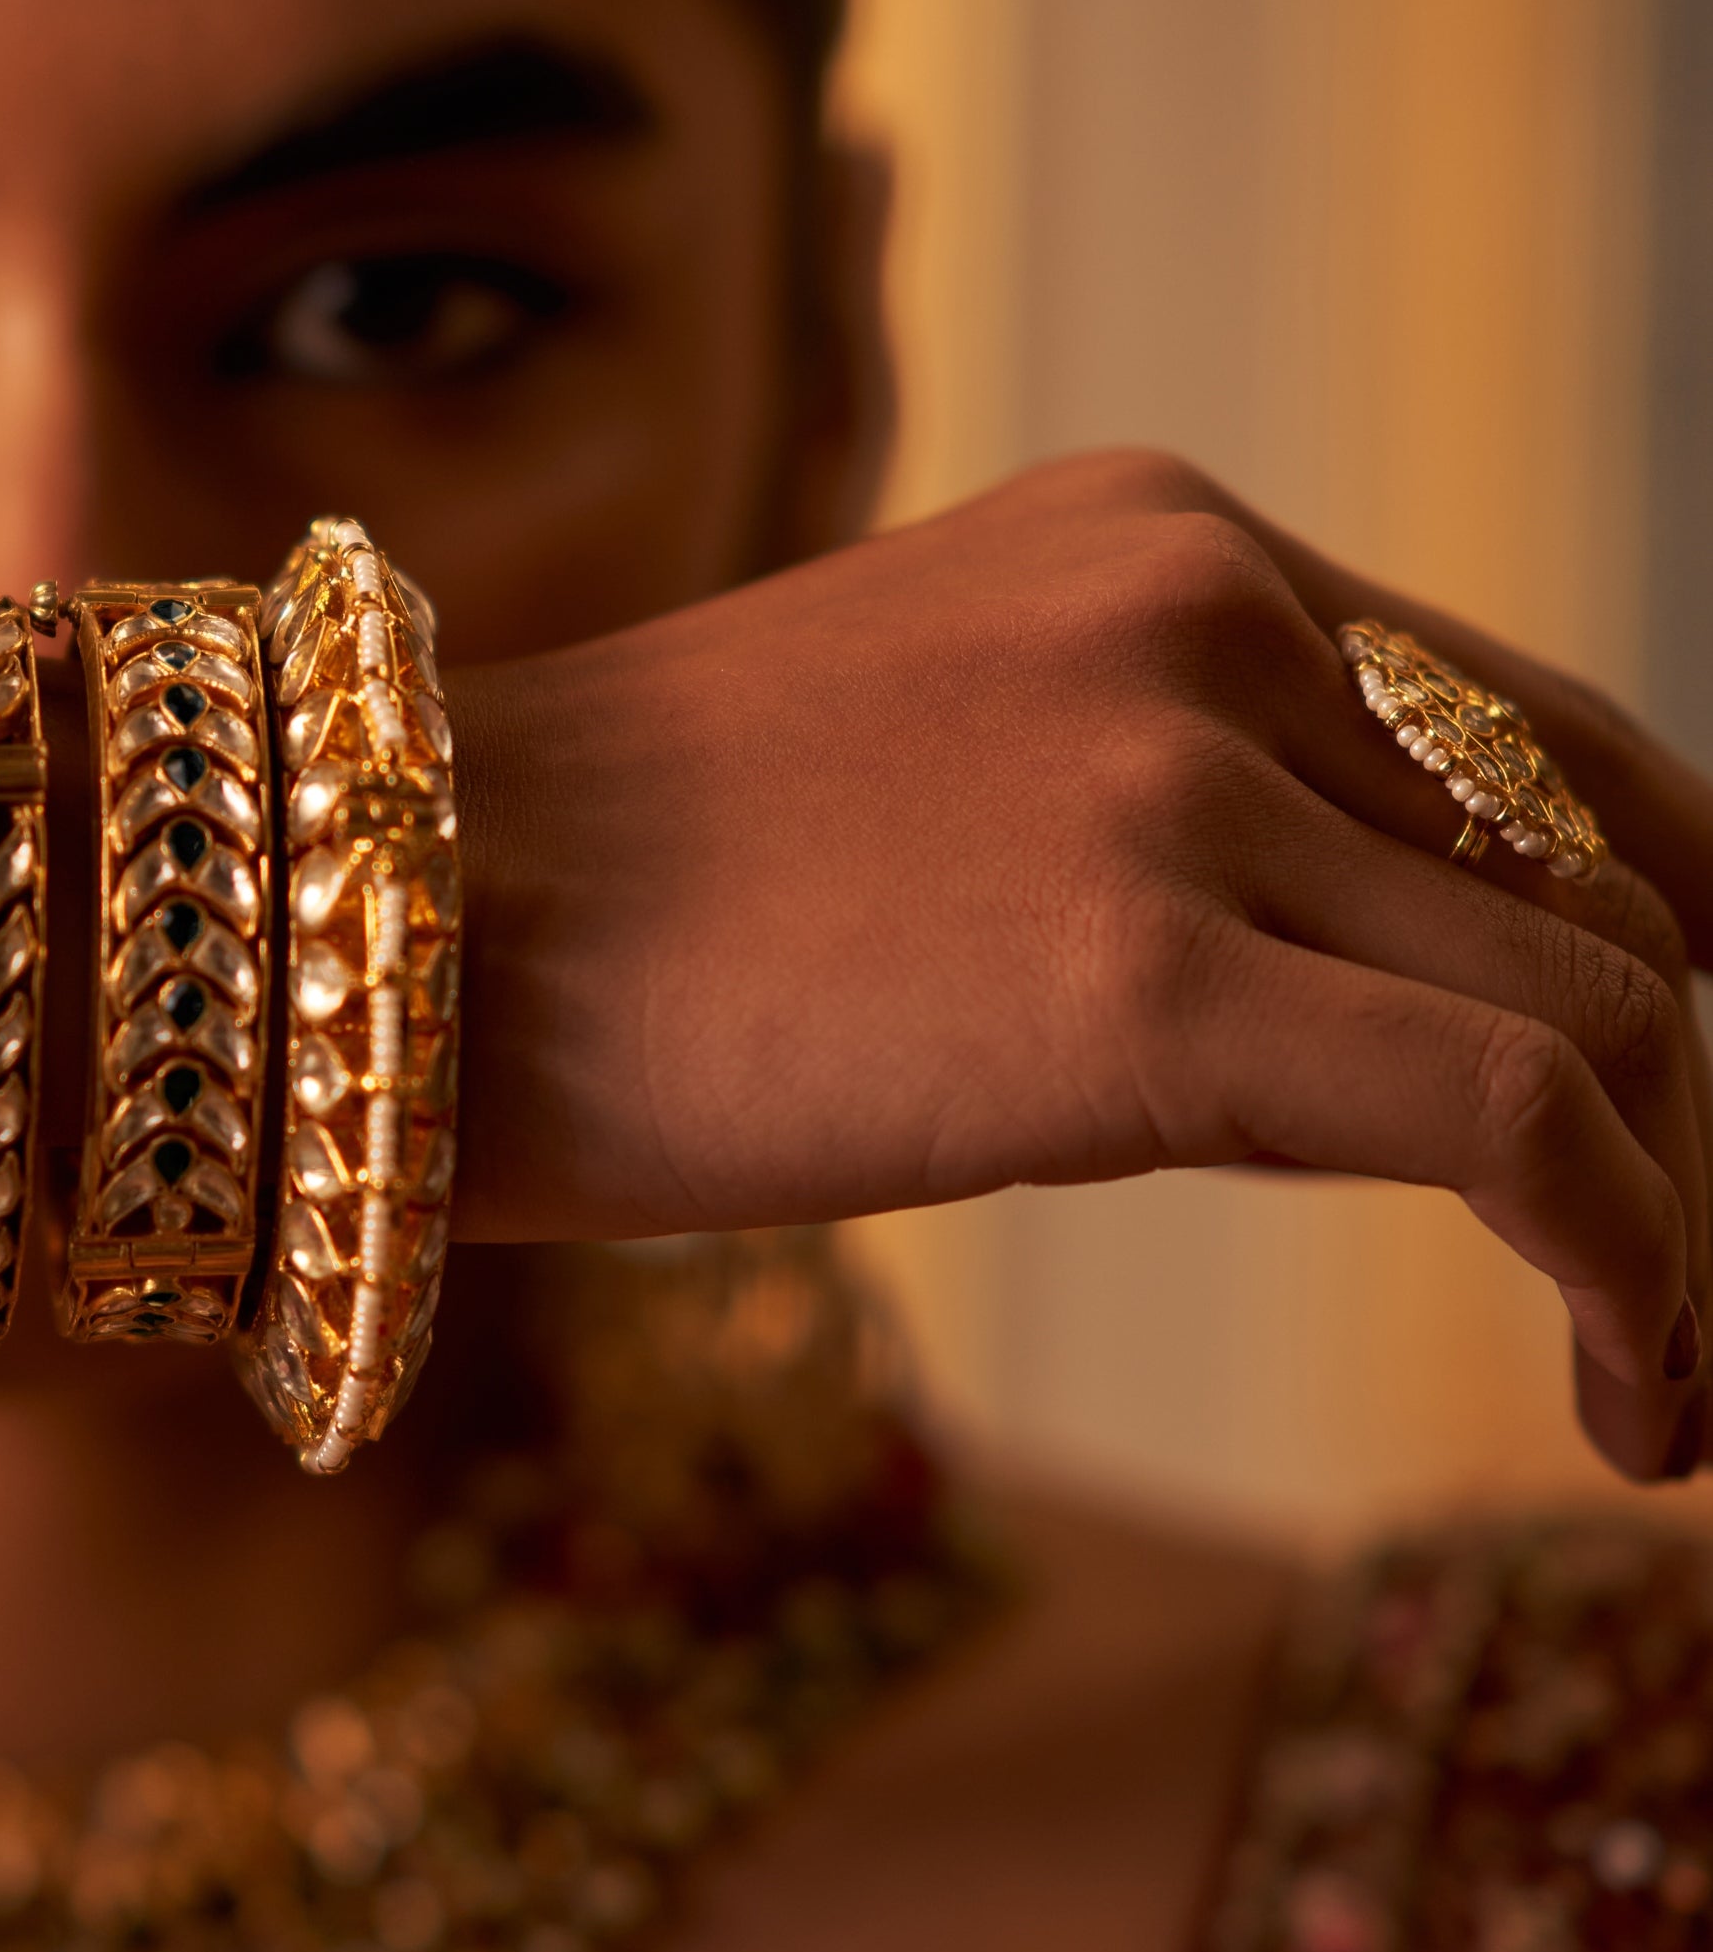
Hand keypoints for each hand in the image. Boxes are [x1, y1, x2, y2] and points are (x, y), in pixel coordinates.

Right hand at [454, 448, 1712, 1482]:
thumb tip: (1383, 1040)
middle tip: (1655, 1297)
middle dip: (1666, 1104)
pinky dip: (1645, 1282)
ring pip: (1607, 1009)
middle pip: (1608, 880)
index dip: (1644, 941)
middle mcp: (1212, 609)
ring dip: (1668, 1222)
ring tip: (1651, 1396)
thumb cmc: (591, 909)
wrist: (368, 926)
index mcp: (1162, 542)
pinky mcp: (1153, 978)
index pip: (1542, 743)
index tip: (1643, 1124)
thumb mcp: (928, 779)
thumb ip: (1159, 825)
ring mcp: (1182, 778)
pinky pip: (1531, 1129)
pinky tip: (1635, 1410)